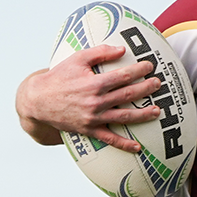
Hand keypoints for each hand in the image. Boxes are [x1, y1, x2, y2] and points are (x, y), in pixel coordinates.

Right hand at [16, 45, 162, 153]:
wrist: (38, 100)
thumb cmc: (58, 77)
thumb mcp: (76, 59)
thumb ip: (100, 52)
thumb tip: (122, 50)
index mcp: (94, 83)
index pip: (123, 75)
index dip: (139, 70)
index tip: (150, 66)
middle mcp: (95, 102)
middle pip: (128, 95)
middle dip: (146, 89)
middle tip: (158, 84)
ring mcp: (93, 118)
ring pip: (123, 117)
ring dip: (142, 115)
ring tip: (156, 111)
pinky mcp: (88, 130)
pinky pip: (109, 139)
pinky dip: (124, 144)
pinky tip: (137, 147)